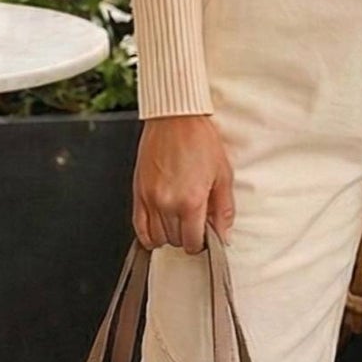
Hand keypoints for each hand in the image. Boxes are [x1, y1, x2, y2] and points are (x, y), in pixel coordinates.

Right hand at [132, 114, 234, 254]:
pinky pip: (139, 227)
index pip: (192, 242)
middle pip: (175, 241)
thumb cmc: (199, 140)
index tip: (205, 236)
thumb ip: (223, 209)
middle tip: (195, 223)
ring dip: (169, 235)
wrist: (175, 118)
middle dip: (187, 236)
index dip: (201, 243)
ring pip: (157, 237)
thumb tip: (223, 234)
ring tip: (179, 222)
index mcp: (191, 201)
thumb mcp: (223, 175)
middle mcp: (167, 203)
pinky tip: (158, 231)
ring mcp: (150, 199)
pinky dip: (148, 235)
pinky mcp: (138, 192)